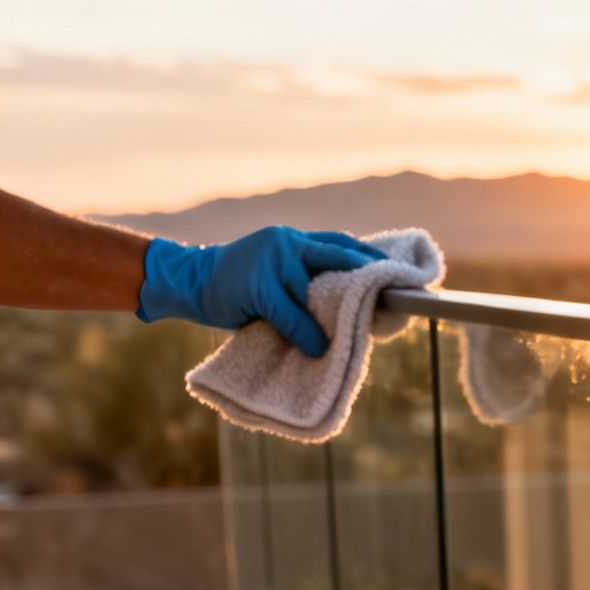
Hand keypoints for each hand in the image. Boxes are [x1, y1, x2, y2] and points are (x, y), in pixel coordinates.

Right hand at [136, 226, 387, 356]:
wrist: (188, 279)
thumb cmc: (240, 284)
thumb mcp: (277, 275)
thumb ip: (308, 284)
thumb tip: (351, 310)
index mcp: (295, 240)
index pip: (342, 244)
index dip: (372, 257)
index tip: (401, 272)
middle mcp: (288, 243)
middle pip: (340, 255)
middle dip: (371, 273)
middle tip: (396, 294)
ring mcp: (272, 260)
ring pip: (317, 289)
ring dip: (341, 312)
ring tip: (366, 327)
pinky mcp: (258, 285)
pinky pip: (291, 313)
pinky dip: (307, 333)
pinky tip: (319, 349)